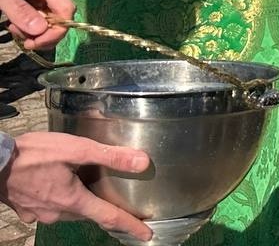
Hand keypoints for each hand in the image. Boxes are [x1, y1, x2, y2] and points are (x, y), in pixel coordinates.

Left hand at [0, 0, 74, 49]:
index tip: (34, 43)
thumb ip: (18, 9)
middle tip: (22, 41)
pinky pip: (37, 12)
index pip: (66, 9)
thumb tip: (40, 31)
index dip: (57, 30)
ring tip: (13, 29)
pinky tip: (13, 23)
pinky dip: (28, 22)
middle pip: (60, 15)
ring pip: (48, 16)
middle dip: (45, 33)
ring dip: (35, 30)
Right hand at [0, 133, 151, 239]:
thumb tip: (142, 162)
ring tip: (86, 185)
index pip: (110, 218)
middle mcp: (57, 213)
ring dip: (80, 200)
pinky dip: (59, 198)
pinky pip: (50, 207)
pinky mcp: (26, 209)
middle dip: (103, 208)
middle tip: (117, 197)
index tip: (147, 235)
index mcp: (73, 200)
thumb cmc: (33, 154)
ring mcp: (39, 214)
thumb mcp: (77, 148)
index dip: (131, 226)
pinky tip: (58, 185)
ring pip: (69, 210)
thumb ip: (110, 156)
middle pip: (88, 213)